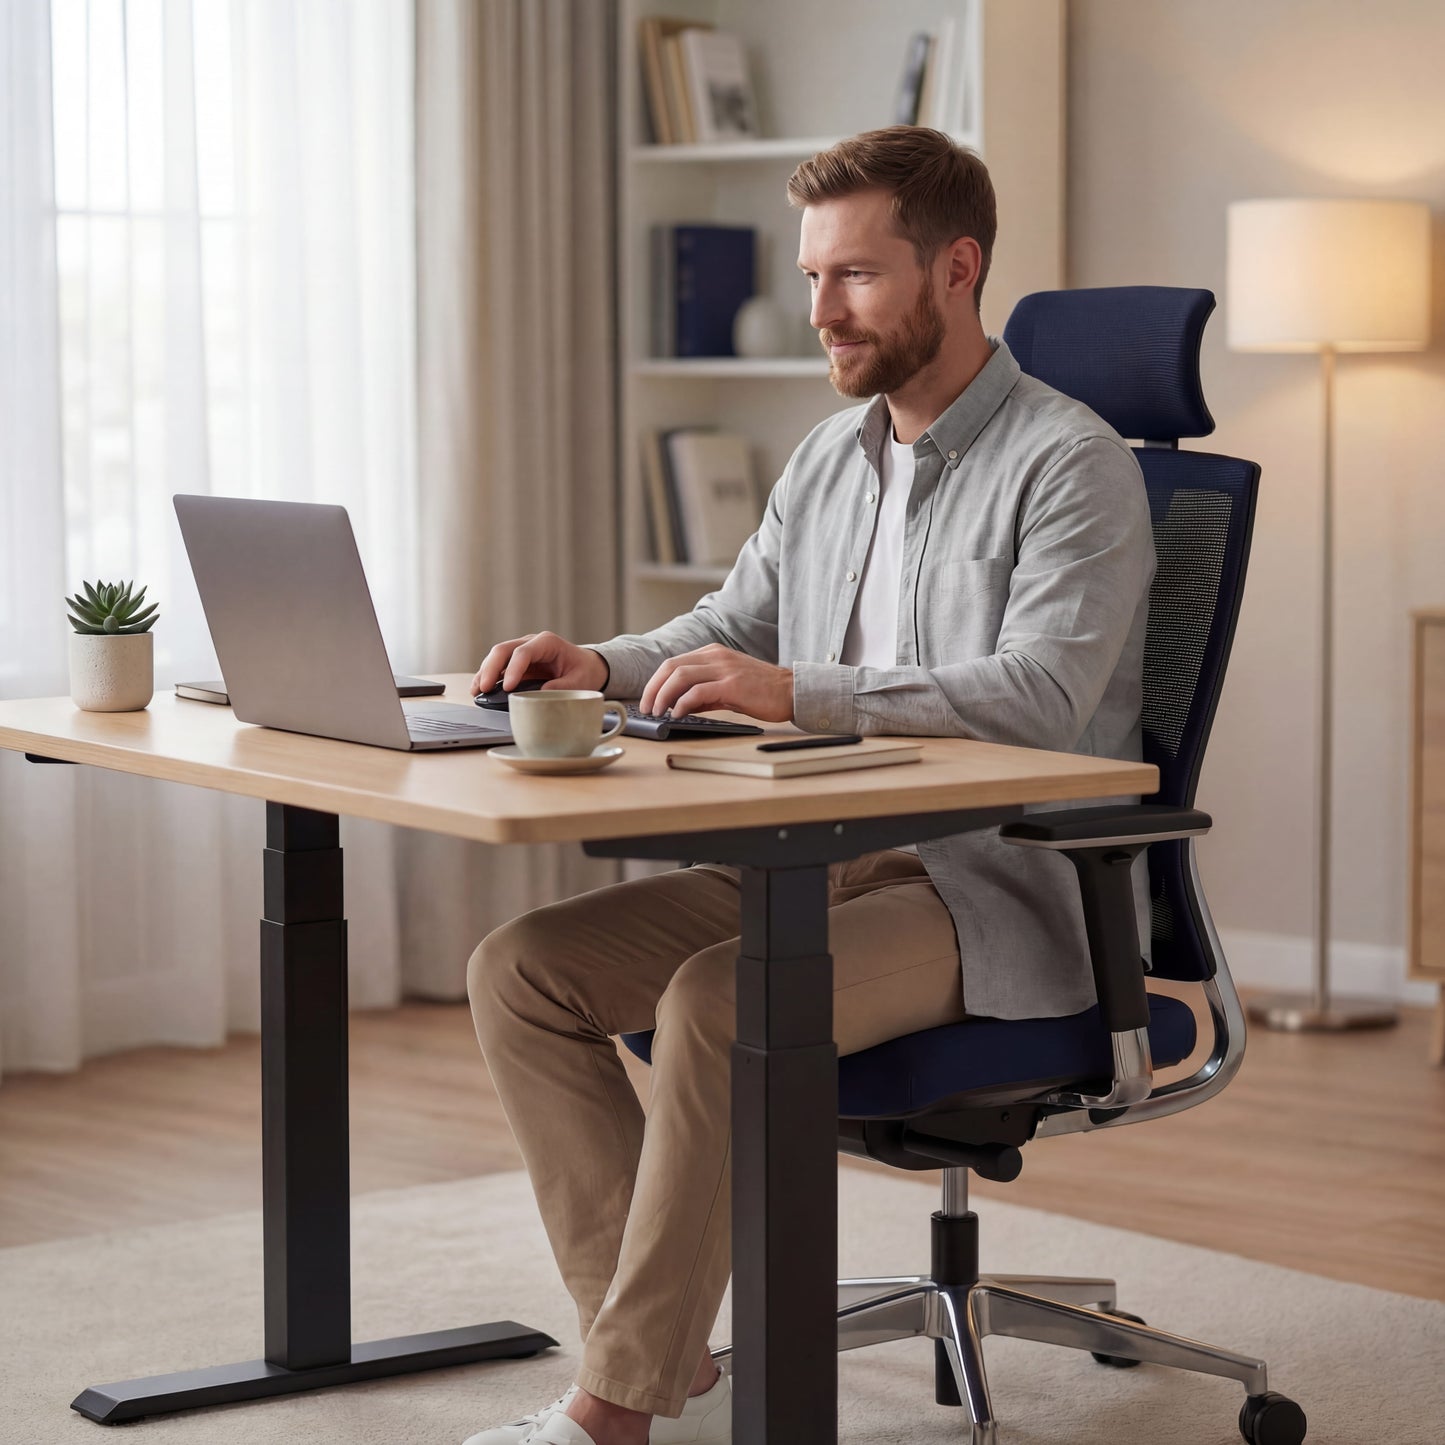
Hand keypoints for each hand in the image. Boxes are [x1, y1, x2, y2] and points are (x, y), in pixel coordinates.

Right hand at [471, 631, 608, 695]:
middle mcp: (530, 642)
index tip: (507, 688)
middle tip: (483, 688)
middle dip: (491, 669)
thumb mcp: (579, 681)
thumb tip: (541, 695)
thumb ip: (562, 687)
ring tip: (476, 691)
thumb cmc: (583, 671)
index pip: (524, 652)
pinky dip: (486, 676)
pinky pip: (497, 666)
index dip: (513, 669)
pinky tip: (478, 688)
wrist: (586, 666)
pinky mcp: (515, 662)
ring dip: (484, 672)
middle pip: (503, 650)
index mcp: (547, 643)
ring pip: (496, 656)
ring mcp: (521, 651)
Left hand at [640, 644, 793, 722]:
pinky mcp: (732, 685)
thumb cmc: (762, 691)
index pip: (673, 663)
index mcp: (713, 653)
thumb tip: (679, 706)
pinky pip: (697, 691)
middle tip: (646, 708)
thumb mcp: (728, 686)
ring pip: (680, 676)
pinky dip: (682, 703)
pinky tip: (678, 714)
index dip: (655, 681)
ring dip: (663, 696)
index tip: (648, 699)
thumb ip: (704, 693)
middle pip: (671, 666)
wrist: (792, 691)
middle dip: (652, 688)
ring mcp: (724, 669)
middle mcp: (716, 656)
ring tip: (658, 713)